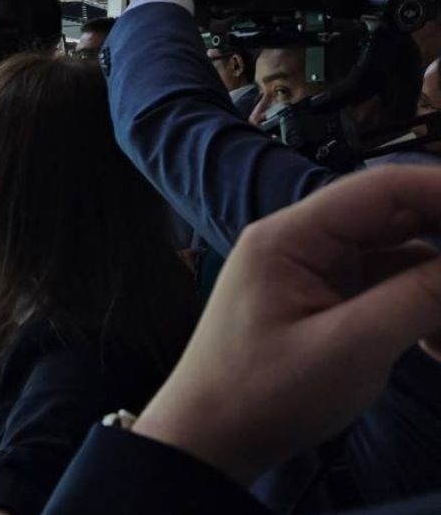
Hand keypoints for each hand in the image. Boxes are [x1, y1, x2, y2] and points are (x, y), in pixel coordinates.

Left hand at [133, 166, 440, 486]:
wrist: (211, 439)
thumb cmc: (263, 394)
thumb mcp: (348, 349)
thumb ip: (417, 299)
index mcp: (290, 236)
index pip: (381, 189)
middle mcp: (301, 242)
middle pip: (395, 219)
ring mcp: (313, 272)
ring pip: (398, 259)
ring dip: (438, 288)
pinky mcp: (324, 302)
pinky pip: (387, 290)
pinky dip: (422, 312)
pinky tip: (438, 348)